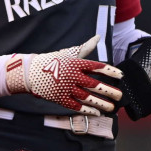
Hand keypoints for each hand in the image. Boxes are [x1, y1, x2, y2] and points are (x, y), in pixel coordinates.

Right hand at [5, 35, 123, 115]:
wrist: (30, 72)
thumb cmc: (52, 61)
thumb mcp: (68, 53)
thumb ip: (85, 48)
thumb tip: (97, 38)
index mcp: (75, 63)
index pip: (96, 67)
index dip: (109, 71)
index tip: (120, 76)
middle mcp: (72, 76)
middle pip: (94, 84)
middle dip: (109, 91)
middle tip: (120, 96)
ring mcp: (66, 88)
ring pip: (87, 97)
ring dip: (101, 103)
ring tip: (112, 107)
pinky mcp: (60, 98)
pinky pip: (76, 106)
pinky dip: (87, 109)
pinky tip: (97, 112)